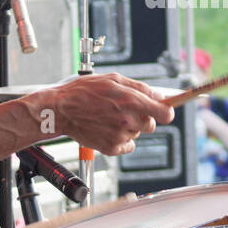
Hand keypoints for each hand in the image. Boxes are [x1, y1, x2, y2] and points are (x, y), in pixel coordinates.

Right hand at [32, 73, 173, 156]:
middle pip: (151, 125)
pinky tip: (108, 128)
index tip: (165, 111)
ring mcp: (120, 135)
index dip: (167, 112)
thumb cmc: (85, 91)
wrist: (61, 110)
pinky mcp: (111, 148)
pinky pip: (128, 146)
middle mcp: (128, 120)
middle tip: (125, 110)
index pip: (165, 113)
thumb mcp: (113, 79)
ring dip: (129, 126)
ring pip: (137, 133)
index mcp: (131, 101)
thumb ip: (140, 87)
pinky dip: (121, 139)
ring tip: (109, 117)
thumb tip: (159, 96)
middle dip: (143, 117)